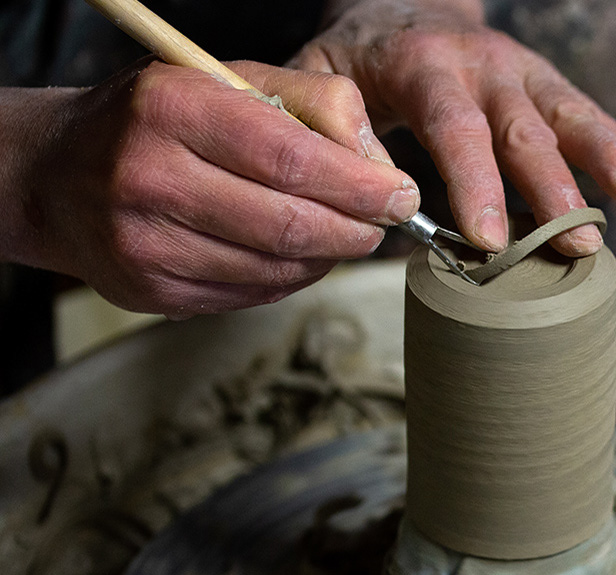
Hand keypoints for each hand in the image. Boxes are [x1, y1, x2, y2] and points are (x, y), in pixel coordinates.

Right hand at [2, 59, 419, 316]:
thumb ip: (314, 103)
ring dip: (328, 258)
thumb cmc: (160, 119)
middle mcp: (148, 177)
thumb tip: (378, 163)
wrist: (56, 172)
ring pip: (275, 269)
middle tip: (383, 223)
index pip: (291, 159)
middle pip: (288, 225)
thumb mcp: (229, 80)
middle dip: (355, 229)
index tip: (401, 194)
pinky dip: (291, 279)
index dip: (359, 186)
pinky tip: (297, 255)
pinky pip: (251, 295)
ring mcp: (144, 243)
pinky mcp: (151, 292)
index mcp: (172, 109)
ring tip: (343, 234)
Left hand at [290, 0, 615, 255]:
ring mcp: (523, 74)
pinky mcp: (547, 88)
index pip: (454, 126)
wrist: (401, 5)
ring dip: (610, 158)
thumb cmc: (357, 58)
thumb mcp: (321, 78)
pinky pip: (590, 118)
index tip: (487, 238)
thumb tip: (367, 189)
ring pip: (571, 117)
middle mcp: (483, 64)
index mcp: (422, 64)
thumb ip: (332, 129)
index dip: (473, 182)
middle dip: (553, 189)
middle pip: (524, 129)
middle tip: (577, 242)